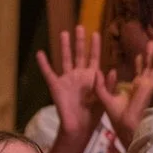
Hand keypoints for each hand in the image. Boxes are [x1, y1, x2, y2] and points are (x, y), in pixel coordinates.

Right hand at [35, 25, 105, 143]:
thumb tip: (112, 69)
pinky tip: (40, 53)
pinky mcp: (56, 85)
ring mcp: (67, 79)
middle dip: (80, 41)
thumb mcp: (104, 98)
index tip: (96, 33)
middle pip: (79, 54)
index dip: (95, 46)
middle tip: (80, 26)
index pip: (94, 57)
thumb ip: (107, 84)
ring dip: (64, 46)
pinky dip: (44, 63)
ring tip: (64, 33)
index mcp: (92, 77)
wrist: (79, 126)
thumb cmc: (93, 114)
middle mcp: (79, 75)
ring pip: (65, 59)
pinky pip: (49, 72)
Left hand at [95, 38, 152, 142]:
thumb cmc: (115, 115)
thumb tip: (102, 70)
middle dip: (152, 55)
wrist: (124, 124)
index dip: (141, 63)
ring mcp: (149, 86)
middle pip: (150, 67)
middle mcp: (144, 86)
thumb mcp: (104, 97)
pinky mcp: (152, 88)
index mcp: (135, 88)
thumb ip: (101, 85)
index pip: (140, 72)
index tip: (139, 54)